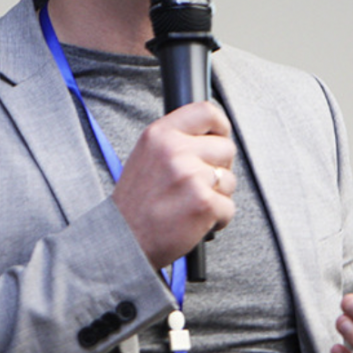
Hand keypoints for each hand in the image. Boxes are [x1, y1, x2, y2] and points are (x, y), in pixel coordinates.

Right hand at [112, 101, 235, 269]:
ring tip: (190, 205)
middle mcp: (175, 151)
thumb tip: (211, 136)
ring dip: (217, 196)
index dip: (220, 126)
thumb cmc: (135, 204)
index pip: (206, 112)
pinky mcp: (204, 203)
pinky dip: (217, 219)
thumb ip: (176, 141)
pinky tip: (194, 221)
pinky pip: (229, 207)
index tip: (220, 138)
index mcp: (160, 135)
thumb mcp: (146, 157)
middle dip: (218, 168)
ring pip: (229, 180)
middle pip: (226, 148)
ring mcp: (191, 176)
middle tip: (197, 184)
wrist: (123, 241)